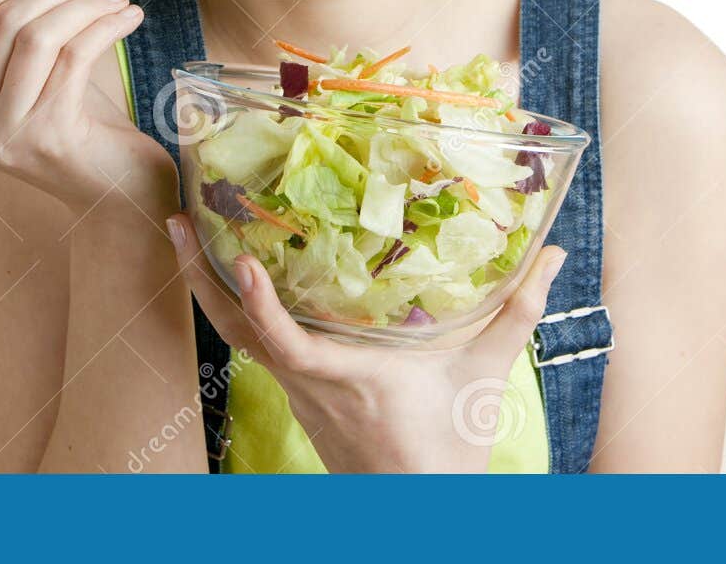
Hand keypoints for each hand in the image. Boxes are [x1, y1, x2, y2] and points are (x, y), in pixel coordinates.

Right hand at [0, 0, 168, 207]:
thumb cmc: (74, 124)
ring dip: (85, 3)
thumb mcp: (29, 71)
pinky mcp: (48, 136)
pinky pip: (73, 57)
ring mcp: (4, 135)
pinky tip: (128, 17)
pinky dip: (105, 26)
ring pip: (37, 37)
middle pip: (0, 25)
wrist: (117, 190)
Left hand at [167, 214, 566, 472]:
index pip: (287, 343)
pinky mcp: (297, 391)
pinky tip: (227, 274)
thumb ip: (517, 311)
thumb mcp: (484, 376)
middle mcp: (309, 383)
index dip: (258, 305)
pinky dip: (232, 307)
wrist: (417, 507)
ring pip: (235, 337)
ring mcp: (296, 389)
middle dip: (198, 276)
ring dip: (205, 287)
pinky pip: (251, 345)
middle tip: (173, 220)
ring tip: (183, 232)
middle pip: (235, 332)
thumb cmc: (449, 446)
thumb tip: (552, 254)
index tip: (238, 261)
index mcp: (347, 379)